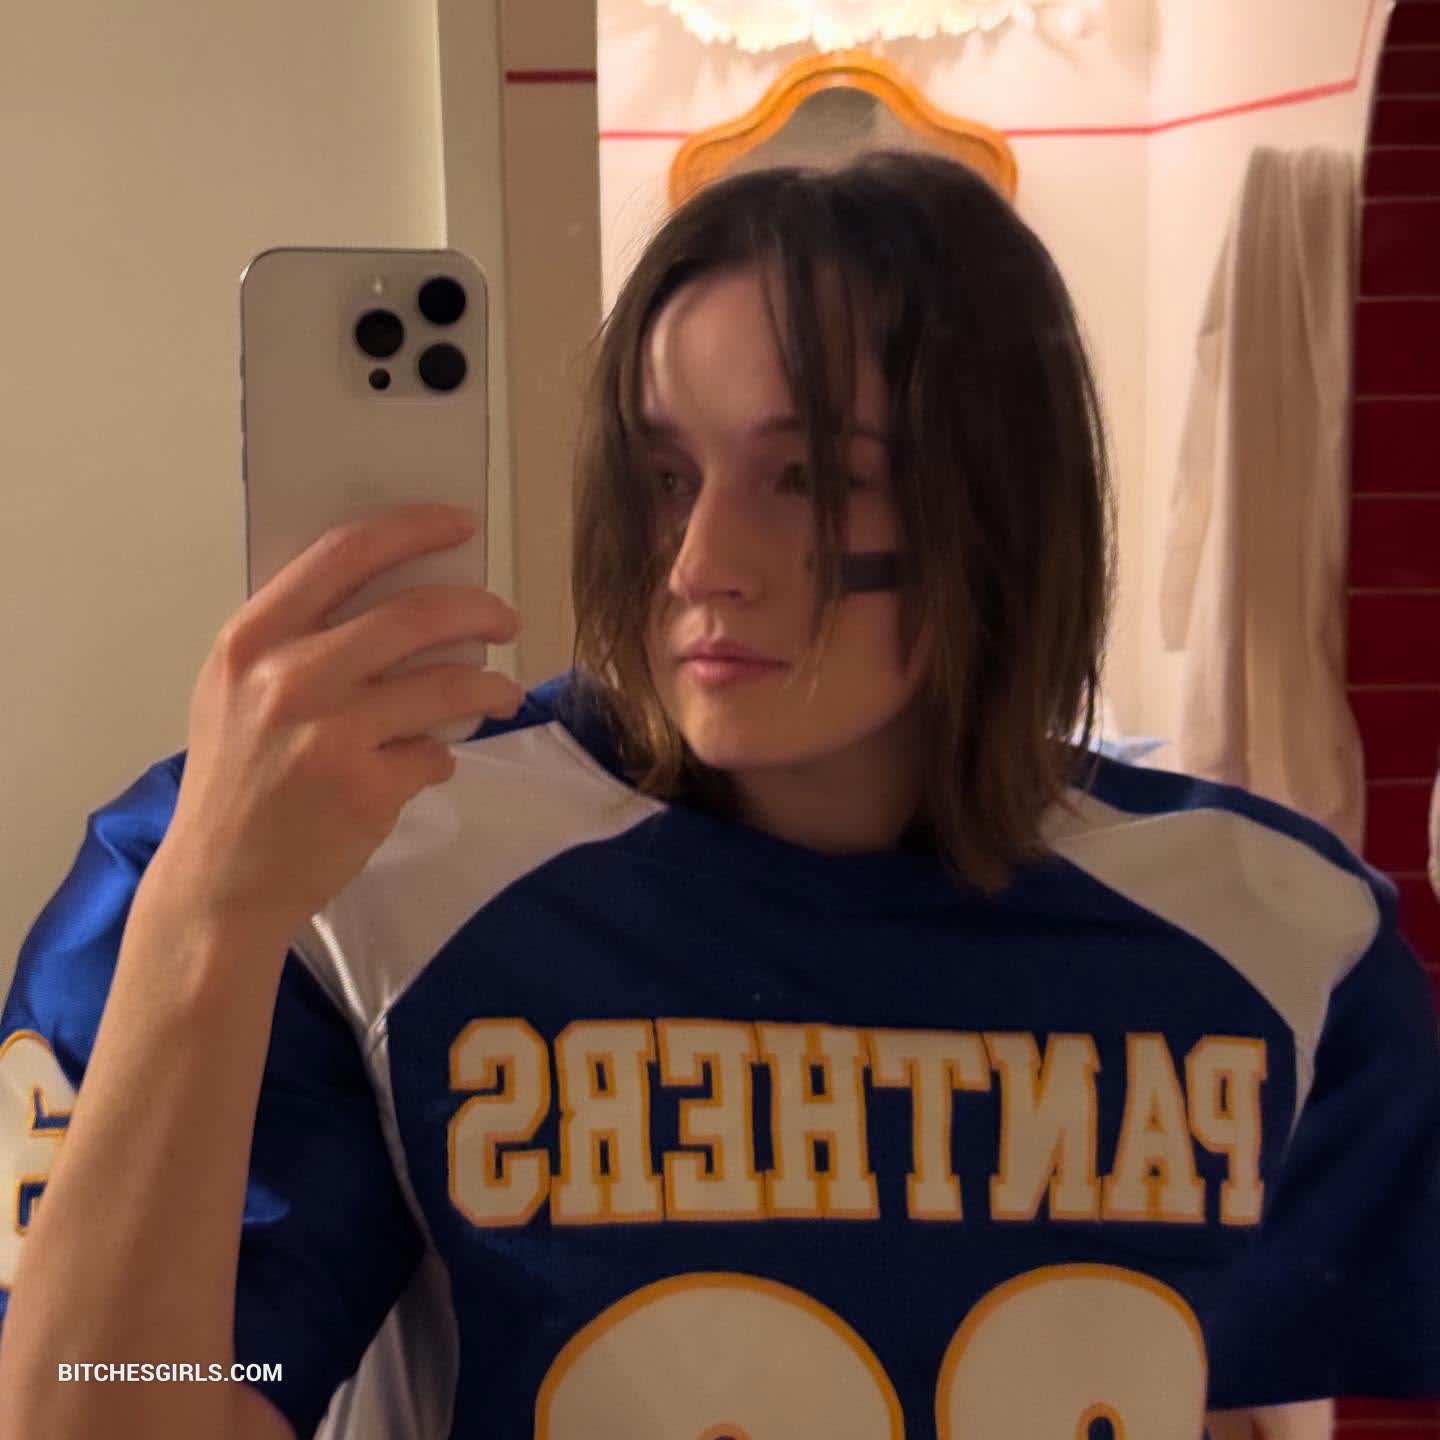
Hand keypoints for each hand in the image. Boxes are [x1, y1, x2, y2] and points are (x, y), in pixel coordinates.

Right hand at [149, 502, 522, 940]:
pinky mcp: (368, 787)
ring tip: (503, 691)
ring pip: (447, 683)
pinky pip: (436, 753)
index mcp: (253, 639)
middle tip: (506, 617)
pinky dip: (442, 756)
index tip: (460, 522)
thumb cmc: (235, 779)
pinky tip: (430, 763)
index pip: (344, 553)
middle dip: (480, 608)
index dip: (411, 528)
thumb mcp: (236, 691)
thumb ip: (298, 641)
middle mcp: (291, 677)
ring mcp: (332, 734)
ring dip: (491, 683)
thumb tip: (394, 595)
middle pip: (416, 614)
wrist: (220, 883)